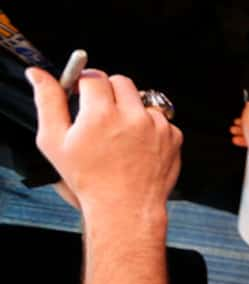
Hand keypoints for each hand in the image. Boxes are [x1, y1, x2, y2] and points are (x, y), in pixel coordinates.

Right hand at [28, 67, 181, 221]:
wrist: (125, 207)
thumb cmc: (88, 179)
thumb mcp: (55, 142)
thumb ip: (48, 102)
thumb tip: (40, 75)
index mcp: (101, 114)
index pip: (93, 76)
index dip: (84, 84)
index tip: (82, 95)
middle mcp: (133, 116)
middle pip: (120, 82)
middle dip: (108, 92)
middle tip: (99, 115)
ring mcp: (157, 126)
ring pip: (141, 100)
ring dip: (130, 110)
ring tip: (119, 136)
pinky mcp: (174, 136)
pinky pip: (160, 119)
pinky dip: (149, 127)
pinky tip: (137, 147)